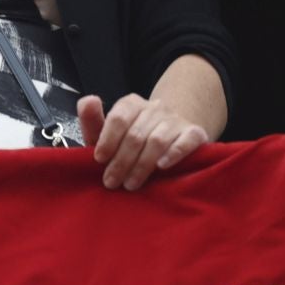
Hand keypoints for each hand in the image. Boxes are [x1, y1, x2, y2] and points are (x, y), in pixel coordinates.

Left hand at [77, 93, 207, 190]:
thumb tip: (89, 100)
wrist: (170, 141)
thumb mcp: (107, 133)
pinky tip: (161, 167)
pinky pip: (187, 141)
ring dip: (142, 165)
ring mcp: (176, 119)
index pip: (119, 118)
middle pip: (136, 134)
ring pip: (157, 140)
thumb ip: (92, 120)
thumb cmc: (129, 141)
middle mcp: (155, 107)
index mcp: (131, 104)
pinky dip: (173, 154)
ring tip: (131, 184)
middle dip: (122, 161)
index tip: (99, 160)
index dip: (108, 140)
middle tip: (112, 182)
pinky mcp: (195, 133)